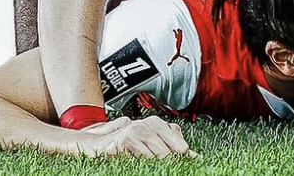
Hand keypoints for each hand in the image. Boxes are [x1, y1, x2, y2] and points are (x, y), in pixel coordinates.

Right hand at [78, 115, 194, 158]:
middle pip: (169, 152)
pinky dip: (143, 164)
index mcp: (158, 124)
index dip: (184, 157)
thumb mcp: (151, 140)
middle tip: (173, 169)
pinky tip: (141, 164)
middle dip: (171, 163)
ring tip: (153, 166)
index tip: (194, 165)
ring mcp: (137, 131)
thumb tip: (194, 156)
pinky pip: (142, 158)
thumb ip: (171, 144)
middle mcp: (149, 124)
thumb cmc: (128, 143)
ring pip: (157, 156)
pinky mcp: (126, 140)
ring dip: (158, 165)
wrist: (99, 143)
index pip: (178, 143)